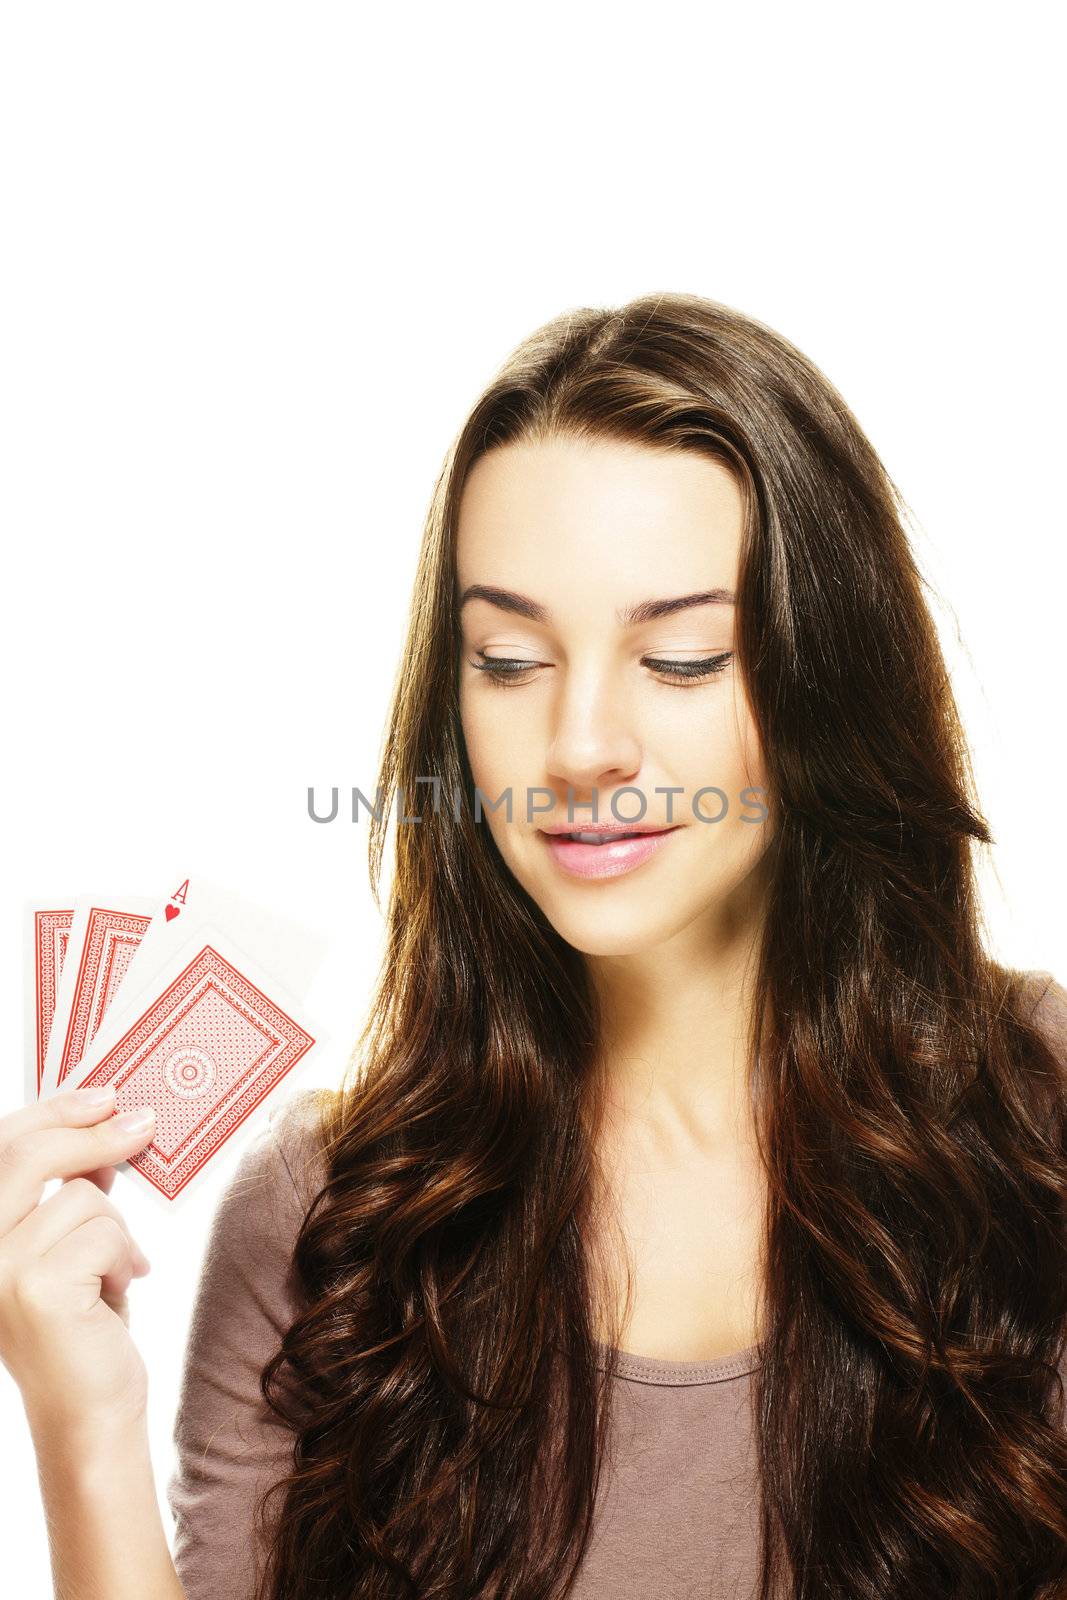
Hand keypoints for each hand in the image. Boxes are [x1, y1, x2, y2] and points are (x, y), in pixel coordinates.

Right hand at [0, 1085, 156, 1441]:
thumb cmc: (80, 1324)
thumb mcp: (66, 1244)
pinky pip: (104, 1232)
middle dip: (92, 1130)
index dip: (49, 1111)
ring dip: (116, 1227)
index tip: (103, 1094)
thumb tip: (104, 1123)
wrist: (89, 1414)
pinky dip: (124, 1256)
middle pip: (27, 1153)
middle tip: (144, 1123)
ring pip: (81, 1196)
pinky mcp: (34, 1288)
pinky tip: (119, 1292)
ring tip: (115, 1270)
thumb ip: (64, 1190)